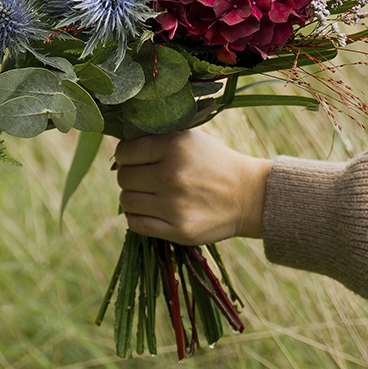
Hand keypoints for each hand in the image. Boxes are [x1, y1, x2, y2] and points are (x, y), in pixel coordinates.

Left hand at [113, 130, 272, 245]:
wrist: (250, 195)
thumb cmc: (213, 162)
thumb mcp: (189, 138)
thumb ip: (156, 138)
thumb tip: (117, 150)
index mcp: (175, 146)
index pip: (125, 151)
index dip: (125, 155)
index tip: (134, 158)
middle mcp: (173, 175)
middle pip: (123, 177)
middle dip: (129, 176)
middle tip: (144, 177)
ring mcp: (175, 205)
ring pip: (126, 201)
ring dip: (133, 197)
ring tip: (149, 194)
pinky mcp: (179, 230)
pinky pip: (136, 224)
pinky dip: (137, 217)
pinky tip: (151, 210)